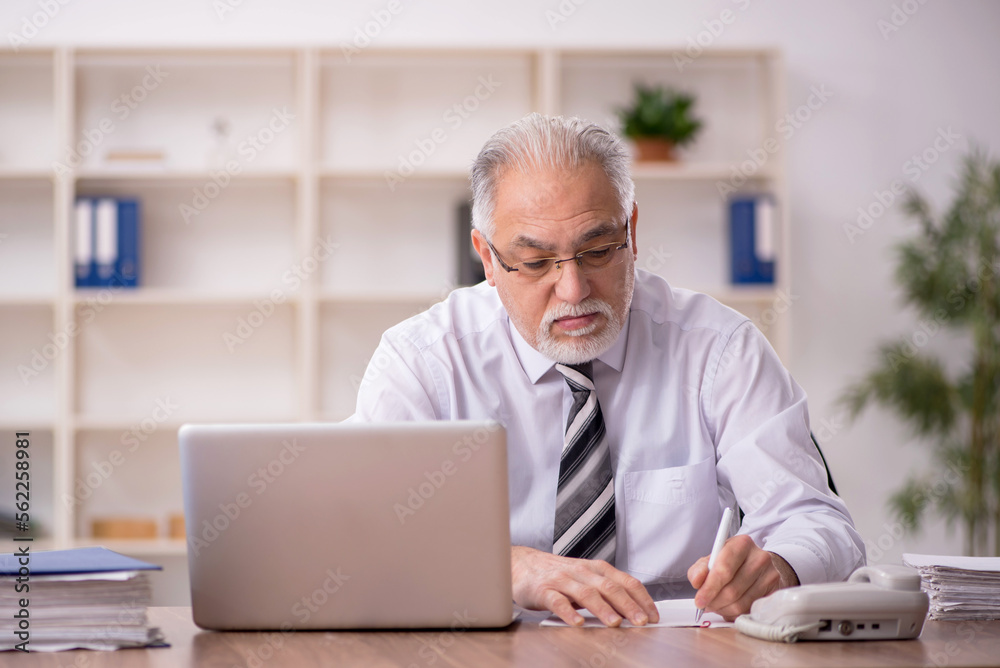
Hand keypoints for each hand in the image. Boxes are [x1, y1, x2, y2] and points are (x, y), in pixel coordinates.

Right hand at [511, 545, 658, 626]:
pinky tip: (578, 622)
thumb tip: (635, 611)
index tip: (653, 615)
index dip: (641, 598)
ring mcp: (562, 580)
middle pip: (609, 587)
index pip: (625, 581)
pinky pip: (557, 601)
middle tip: (641, 622)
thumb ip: (607, 590)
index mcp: (596, 568)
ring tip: (615, 623)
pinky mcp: (543, 590)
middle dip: (628, 605)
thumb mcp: (587, 578)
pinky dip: (568, 612)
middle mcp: (582, 572)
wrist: (523, 565)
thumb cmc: (559, 575)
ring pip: (586, 593)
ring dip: (603, 609)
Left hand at [687, 534, 798, 620]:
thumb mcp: (715, 557)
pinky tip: (728, 606)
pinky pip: (750, 610)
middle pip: (732, 590)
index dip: (709, 588)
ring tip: (716, 605)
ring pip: (740, 604)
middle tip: (705, 605)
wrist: (761, 563)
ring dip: (722, 609)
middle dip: (714, 602)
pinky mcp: (774, 592)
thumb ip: (701, 568)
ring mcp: (770, 576)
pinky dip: (734, 613)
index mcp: (742, 544)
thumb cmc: (734, 561)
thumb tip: (696, 581)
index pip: (724, 570)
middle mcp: (759, 558)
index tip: (699, 600)